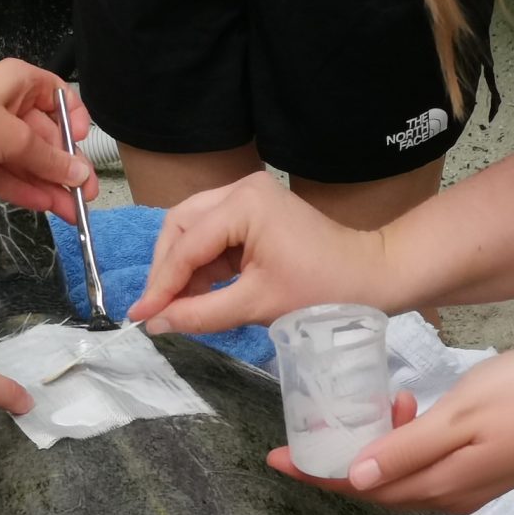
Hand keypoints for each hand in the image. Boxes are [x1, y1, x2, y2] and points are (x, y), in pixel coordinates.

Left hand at [0, 60, 96, 220]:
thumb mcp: (12, 136)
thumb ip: (47, 159)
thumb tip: (80, 173)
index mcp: (21, 83)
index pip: (59, 98)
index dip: (75, 122)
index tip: (83, 145)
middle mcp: (8, 106)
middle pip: (45, 138)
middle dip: (64, 168)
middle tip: (84, 197)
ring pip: (26, 162)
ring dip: (47, 186)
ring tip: (71, 214)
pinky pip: (5, 175)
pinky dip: (22, 190)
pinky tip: (45, 206)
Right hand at [132, 171, 396, 334]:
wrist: (374, 277)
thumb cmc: (324, 292)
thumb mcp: (257, 305)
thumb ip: (200, 313)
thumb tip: (155, 324)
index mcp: (244, 204)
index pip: (186, 245)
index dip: (161, 285)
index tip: (139, 318)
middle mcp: (241, 189)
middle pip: (181, 226)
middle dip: (167, 270)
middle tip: (158, 311)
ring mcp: (248, 198)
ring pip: (193, 230)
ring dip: (183, 269)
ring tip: (178, 307)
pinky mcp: (254, 213)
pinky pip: (214, 237)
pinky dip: (203, 266)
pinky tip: (200, 295)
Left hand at [270, 348, 513, 513]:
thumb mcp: (458, 416)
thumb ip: (405, 449)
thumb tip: (353, 479)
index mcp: (438, 485)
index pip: (359, 488)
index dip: (315, 475)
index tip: (274, 459)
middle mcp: (449, 495)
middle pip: (375, 488)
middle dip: (339, 461)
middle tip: (311, 428)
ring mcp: (469, 487)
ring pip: (400, 477)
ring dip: (376, 447)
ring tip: (379, 403)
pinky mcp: (484, 472)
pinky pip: (425, 468)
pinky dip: (405, 444)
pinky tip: (412, 410)